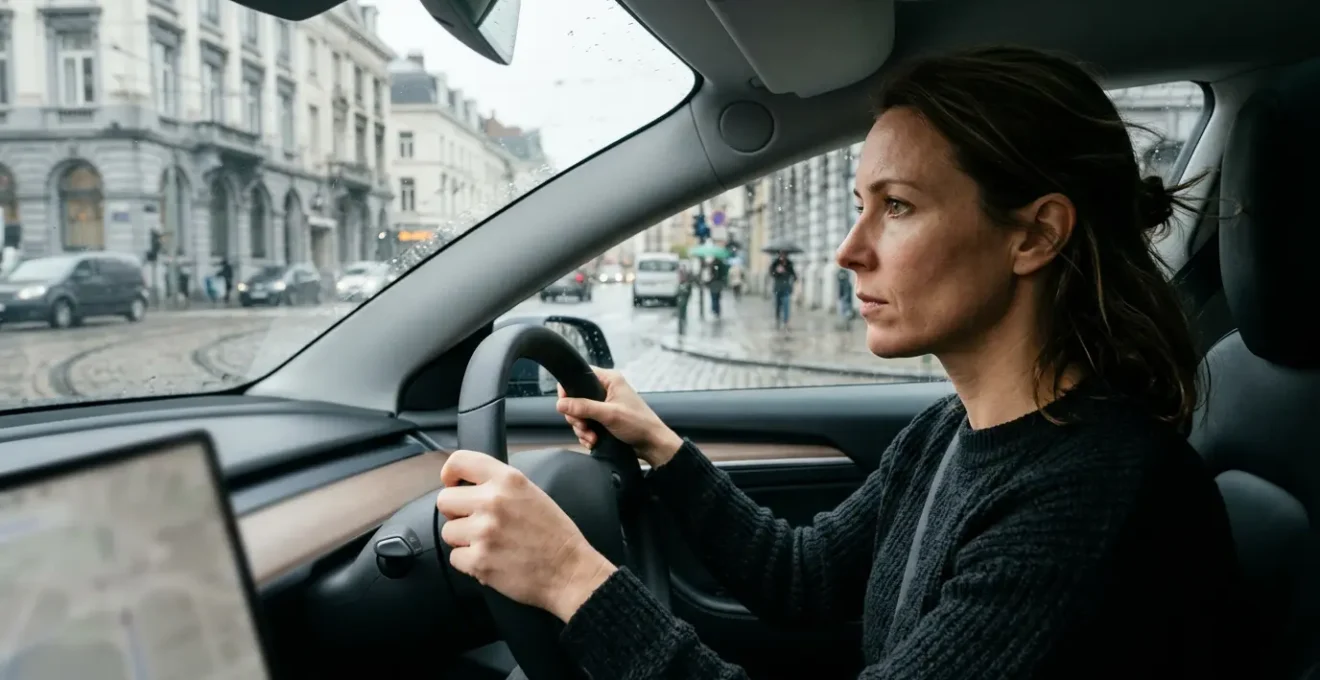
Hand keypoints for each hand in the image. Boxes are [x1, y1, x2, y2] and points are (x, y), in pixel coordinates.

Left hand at [436, 450, 616, 621]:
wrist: (570, 572)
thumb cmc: (554, 535)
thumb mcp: (532, 493)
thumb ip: (500, 485)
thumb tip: (468, 485)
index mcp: (508, 480)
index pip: (460, 461)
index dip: (449, 473)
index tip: (452, 483)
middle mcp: (493, 501)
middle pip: (445, 500)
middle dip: (456, 513)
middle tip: (476, 522)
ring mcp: (484, 532)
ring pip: (448, 531)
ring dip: (463, 540)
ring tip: (490, 544)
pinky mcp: (479, 560)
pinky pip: (455, 558)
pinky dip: (470, 562)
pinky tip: (492, 560)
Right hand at [556, 367, 683, 466]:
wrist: (652, 444)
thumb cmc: (638, 424)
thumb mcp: (609, 414)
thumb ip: (584, 408)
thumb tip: (560, 404)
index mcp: (609, 380)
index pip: (580, 376)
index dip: (569, 390)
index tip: (566, 406)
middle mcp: (605, 390)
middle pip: (576, 399)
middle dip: (577, 417)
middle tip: (583, 427)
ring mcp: (604, 405)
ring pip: (580, 414)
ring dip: (582, 429)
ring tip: (592, 438)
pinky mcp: (604, 419)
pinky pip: (587, 424)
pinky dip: (587, 434)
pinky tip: (594, 442)